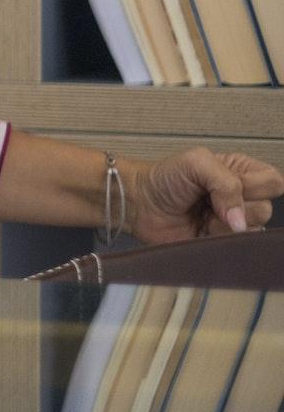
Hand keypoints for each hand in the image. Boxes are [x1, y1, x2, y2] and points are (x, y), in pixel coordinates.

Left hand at [129, 148, 282, 242]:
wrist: (140, 204)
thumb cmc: (166, 178)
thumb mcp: (196, 163)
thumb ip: (226, 183)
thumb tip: (240, 221)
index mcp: (242, 172)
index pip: (274, 181)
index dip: (255, 186)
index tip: (231, 184)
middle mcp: (243, 198)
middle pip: (267, 209)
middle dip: (238, 206)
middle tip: (210, 200)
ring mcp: (233, 222)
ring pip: (254, 230)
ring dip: (225, 224)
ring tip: (204, 215)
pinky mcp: (222, 243)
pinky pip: (236, 248)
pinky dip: (219, 239)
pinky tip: (203, 230)